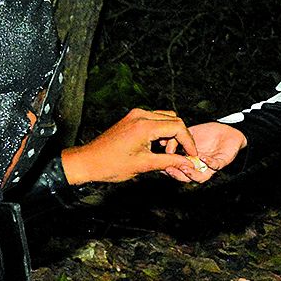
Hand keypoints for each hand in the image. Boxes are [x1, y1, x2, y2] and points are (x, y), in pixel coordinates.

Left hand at [69, 107, 195, 183]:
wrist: (88, 161)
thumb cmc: (110, 164)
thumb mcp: (144, 165)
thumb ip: (169, 162)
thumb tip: (188, 163)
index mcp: (144, 125)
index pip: (177, 126)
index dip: (188, 141)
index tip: (192, 154)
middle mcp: (141, 115)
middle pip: (174, 119)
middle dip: (180, 138)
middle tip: (179, 155)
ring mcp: (135, 115)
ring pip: (165, 118)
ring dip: (171, 134)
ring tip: (166, 153)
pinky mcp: (132, 118)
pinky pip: (155, 120)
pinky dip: (161, 131)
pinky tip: (158, 147)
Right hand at [166, 121, 247, 183]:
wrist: (226, 130)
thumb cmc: (208, 133)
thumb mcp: (187, 133)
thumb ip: (176, 138)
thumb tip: (162, 144)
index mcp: (189, 161)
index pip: (177, 169)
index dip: (168, 168)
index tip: (159, 165)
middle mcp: (199, 167)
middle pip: (187, 178)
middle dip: (177, 175)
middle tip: (169, 169)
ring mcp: (210, 167)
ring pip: (201, 177)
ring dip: (191, 174)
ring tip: (184, 168)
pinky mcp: (221, 162)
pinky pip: (215, 166)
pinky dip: (208, 162)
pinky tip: (202, 157)